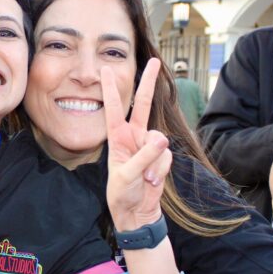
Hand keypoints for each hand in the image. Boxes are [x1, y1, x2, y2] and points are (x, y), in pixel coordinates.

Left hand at [103, 59, 172, 231]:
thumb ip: (144, 157)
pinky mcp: (161, 157)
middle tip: (154, 60)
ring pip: (159, 140)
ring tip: (144, 179)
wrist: (136, 212)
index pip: (114, 108)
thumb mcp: (127, 176)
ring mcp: (148, 146)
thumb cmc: (122, 194)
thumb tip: (162, 139)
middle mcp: (133, 137)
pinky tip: (152, 181)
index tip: (105, 68)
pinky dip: (161, 170)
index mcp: (117, 137)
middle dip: (148, 83)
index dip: (110, 88)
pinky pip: (167, 156)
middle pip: (143, 104)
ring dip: (153, 162)